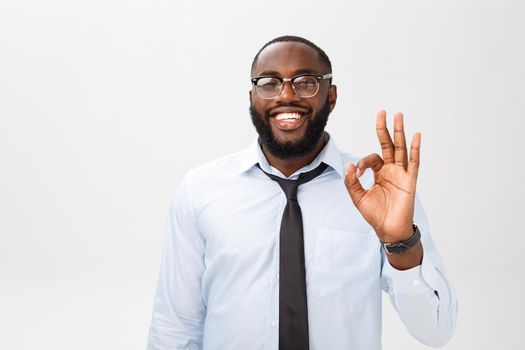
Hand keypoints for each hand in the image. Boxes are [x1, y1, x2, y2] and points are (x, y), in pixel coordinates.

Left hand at [344, 110, 420, 243]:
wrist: (388, 230)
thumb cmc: (375, 214)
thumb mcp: (358, 197)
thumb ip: (352, 182)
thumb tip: (349, 164)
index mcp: (378, 173)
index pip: (371, 159)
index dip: (363, 162)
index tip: (358, 172)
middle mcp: (391, 170)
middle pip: (388, 145)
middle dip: (384, 129)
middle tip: (382, 111)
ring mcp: (401, 174)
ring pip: (400, 149)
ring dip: (399, 132)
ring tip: (398, 116)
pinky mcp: (410, 181)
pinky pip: (413, 162)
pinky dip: (415, 149)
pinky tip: (416, 136)